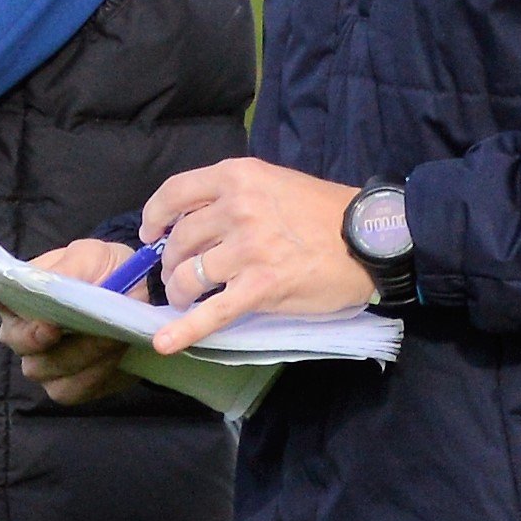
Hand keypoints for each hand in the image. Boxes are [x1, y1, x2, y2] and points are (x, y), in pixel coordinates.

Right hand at [0, 235, 144, 408]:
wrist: (141, 300)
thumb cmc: (107, 271)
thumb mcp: (93, 257)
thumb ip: (69, 267)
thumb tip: (45, 284)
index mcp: (18, 293)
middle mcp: (20, 331)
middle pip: (14, 338)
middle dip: (35, 334)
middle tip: (56, 326)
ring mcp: (40, 362)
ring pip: (39, 368)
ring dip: (75, 353)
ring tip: (108, 336)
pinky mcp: (66, 386)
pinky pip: (68, 389)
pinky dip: (91, 374)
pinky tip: (112, 356)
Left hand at [134, 159, 367, 343]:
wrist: (367, 238)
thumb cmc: (325, 211)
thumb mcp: (275, 183)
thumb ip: (237, 195)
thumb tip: (198, 221)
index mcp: (238, 177)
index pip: (175, 194)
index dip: (155, 217)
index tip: (152, 234)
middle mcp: (237, 208)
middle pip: (180, 241)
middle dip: (172, 263)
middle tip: (179, 276)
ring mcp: (247, 249)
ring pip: (189, 276)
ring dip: (180, 292)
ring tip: (186, 299)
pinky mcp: (260, 288)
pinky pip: (212, 313)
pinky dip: (184, 330)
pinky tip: (165, 343)